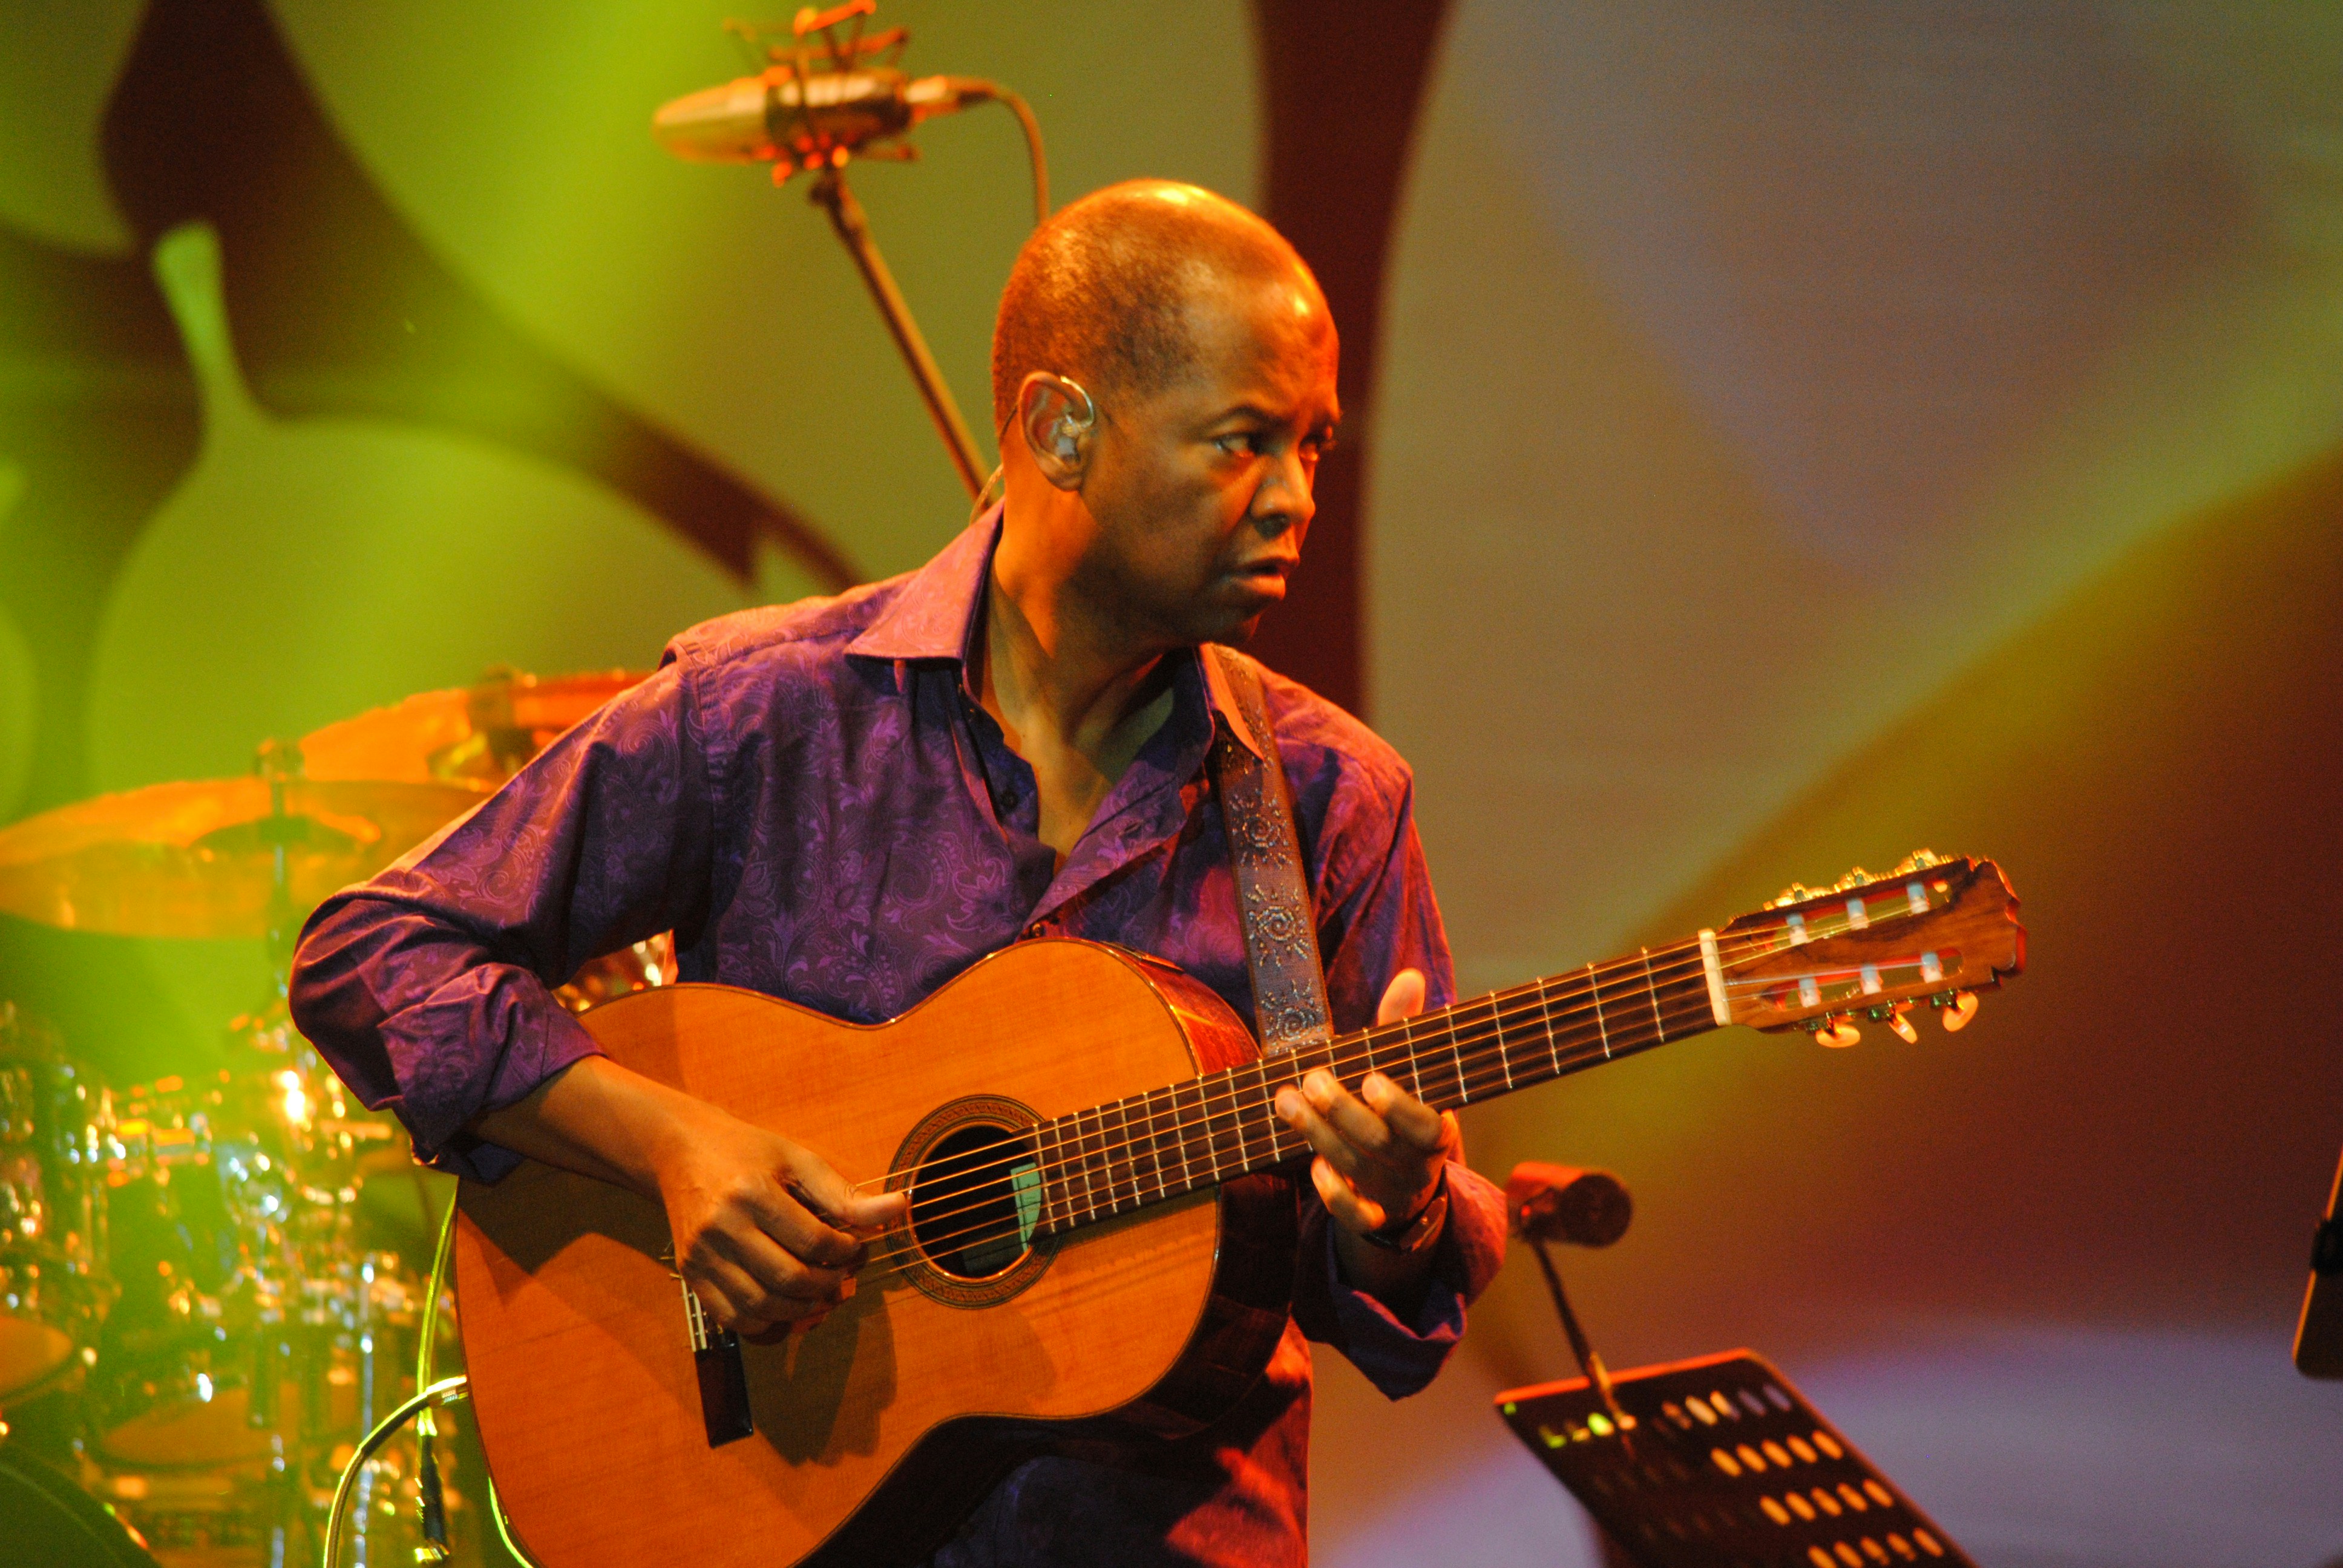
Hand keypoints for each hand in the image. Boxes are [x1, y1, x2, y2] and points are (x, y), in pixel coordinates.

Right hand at [652, 1101, 906, 1337]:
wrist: (681, 1153)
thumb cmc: (747, 1153)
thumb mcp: (798, 1159)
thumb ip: (844, 1192)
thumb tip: (899, 1208)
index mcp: (751, 1192)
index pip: (813, 1241)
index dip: (847, 1252)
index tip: (858, 1247)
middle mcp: (720, 1227)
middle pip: (788, 1279)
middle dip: (828, 1286)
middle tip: (844, 1277)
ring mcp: (701, 1255)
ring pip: (761, 1307)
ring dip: (802, 1311)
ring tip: (822, 1295)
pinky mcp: (689, 1273)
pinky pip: (733, 1318)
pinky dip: (767, 1323)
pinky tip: (788, 1307)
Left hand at [1272, 968, 1458, 1241]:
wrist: (1406, 1182)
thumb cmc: (1399, 1108)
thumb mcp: (1407, 1069)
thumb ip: (1403, 1027)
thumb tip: (1410, 977)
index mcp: (1435, 1126)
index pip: (1426, 1124)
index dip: (1400, 1106)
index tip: (1371, 1080)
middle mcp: (1417, 1162)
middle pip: (1381, 1143)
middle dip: (1341, 1110)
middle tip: (1311, 1079)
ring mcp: (1394, 1191)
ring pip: (1358, 1168)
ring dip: (1318, 1134)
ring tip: (1285, 1100)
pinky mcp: (1372, 1214)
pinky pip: (1356, 1216)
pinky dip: (1335, 1194)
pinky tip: (1315, 1168)